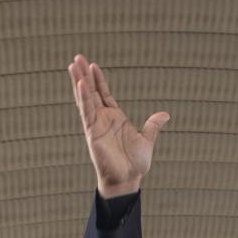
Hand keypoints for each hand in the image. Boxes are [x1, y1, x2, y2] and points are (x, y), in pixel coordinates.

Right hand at [69, 55, 168, 199]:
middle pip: (90, 92)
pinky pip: (86, 112)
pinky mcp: (92, 133)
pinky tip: (79, 84)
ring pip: (85, 98)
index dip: (98, 80)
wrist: (127, 180)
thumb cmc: (135, 164)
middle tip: (76, 57)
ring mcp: (96, 125)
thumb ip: (153, 126)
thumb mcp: (147, 140)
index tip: (92, 65)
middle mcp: (103, 119)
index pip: (103, 94)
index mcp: (115, 118)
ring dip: (79, 81)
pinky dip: (83, 98)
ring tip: (72, 64)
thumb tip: (165, 115)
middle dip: (84, 75)